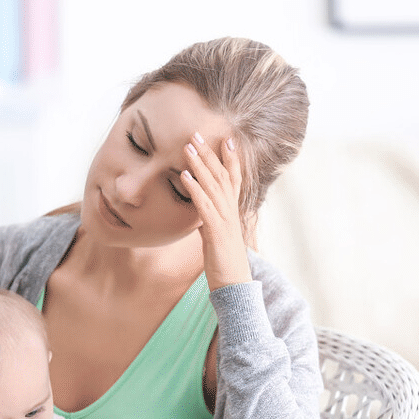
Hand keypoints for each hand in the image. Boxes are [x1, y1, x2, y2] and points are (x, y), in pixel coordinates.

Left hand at [180, 132, 251, 289]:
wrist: (234, 285)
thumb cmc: (225, 263)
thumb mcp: (217, 237)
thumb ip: (210, 221)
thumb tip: (200, 212)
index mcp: (233, 211)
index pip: (234, 178)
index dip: (231, 158)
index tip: (226, 138)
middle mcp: (231, 210)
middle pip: (221, 175)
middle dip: (209, 153)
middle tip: (197, 133)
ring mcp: (225, 219)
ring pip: (212, 185)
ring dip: (199, 164)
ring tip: (187, 146)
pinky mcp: (215, 230)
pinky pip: (203, 205)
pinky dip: (194, 188)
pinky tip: (184, 176)